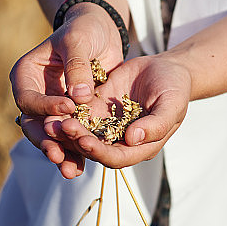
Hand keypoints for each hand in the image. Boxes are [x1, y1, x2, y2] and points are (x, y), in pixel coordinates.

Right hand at [12, 4, 124, 177]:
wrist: (101, 33)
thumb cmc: (84, 30)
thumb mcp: (78, 41)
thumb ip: (77, 67)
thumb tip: (78, 98)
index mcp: (26, 74)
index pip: (27, 98)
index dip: (45, 106)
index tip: (69, 108)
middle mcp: (34, 95)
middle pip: (33, 124)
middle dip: (46, 141)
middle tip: (58, 156)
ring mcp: (51, 109)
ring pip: (50, 136)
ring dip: (60, 153)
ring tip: (71, 170)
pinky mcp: (70, 118)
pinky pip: (68, 138)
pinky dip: (75, 152)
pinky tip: (83, 168)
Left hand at [43, 53, 191, 170]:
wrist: (167, 68)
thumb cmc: (175, 89)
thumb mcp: (172, 105)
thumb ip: (156, 125)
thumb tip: (132, 139)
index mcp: (140, 146)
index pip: (116, 158)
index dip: (99, 152)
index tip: (84, 141)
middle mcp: (120, 141)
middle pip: (94, 148)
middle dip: (76, 140)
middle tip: (61, 128)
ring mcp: (107, 125)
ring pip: (82, 133)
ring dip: (66, 130)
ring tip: (51, 120)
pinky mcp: (97, 109)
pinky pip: (79, 113)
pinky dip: (66, 113)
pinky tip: (54, 106)